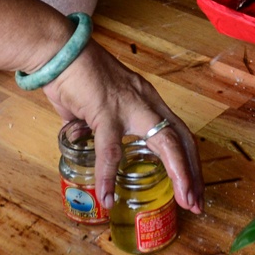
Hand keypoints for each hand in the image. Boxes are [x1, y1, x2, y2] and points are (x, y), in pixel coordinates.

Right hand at [44, 43, 203, 213]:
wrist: (58, 51)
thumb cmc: (74, 75)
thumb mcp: (95, 105)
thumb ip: (94, 124)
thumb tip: (84, 139)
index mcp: (146, 100)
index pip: (178, 132)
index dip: (189, 161)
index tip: (192, 188)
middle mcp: (146, 101)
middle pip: (182, 138)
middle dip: (194, 172)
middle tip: (197, 203)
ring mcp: (130, 106)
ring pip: (166, 140)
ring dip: (179, 172)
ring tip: (183, 201)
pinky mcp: (106, 112)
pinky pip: (111, 150)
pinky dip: (109, 176)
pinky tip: (108, 197)